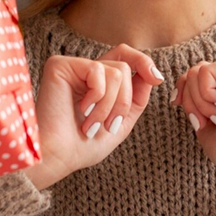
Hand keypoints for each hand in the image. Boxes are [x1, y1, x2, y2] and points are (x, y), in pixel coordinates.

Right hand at [25, 45, 162, 191]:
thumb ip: (137, 99)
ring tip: (92, 125)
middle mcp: (84, 70)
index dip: (144, 63)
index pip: (125, 57)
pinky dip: (98, 97)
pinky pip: (98, 71)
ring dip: (111, 106)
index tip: (158, 79)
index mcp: (97, 82)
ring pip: (117, 72)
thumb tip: (152, 74)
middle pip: (125, 61)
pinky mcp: (59, 65)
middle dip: (127, 98)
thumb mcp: (120, 123)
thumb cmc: (82, 147)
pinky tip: (81, 110)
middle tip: (112, 124)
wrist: (58, 158)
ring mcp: (72, 66)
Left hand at [172, 61, 215, 189]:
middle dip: (190, 101)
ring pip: (195, 72)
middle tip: (208, 122)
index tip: (176, 103)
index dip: (181, 87)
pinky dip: (208, 96)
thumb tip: (181, 85)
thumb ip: (193, 99)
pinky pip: (205, 73)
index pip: (195, 74)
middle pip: (192, 72)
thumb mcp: (203, 120)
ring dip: (200, 103)